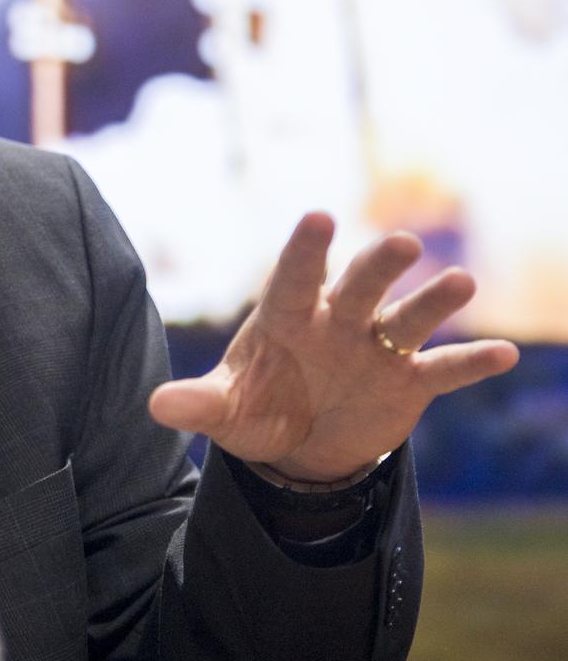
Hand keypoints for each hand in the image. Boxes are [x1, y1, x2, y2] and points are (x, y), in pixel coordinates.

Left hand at [148, 212, 519, 482]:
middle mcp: (337, 322)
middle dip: (378, 267)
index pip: (295, 277)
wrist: (298, 443)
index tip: (318, 217)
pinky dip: (471, 362)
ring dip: (433, 301)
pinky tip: (505, 354)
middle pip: (360, 286)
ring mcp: (376, 348)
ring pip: (408, 317)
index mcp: (287, 318)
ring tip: (461, 282)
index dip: (306, 250)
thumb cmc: (256, 408)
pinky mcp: (409, 381)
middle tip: (401, 244)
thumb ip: (197, 403)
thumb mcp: (224, 411)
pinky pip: (443, 369)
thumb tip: (155, 406)